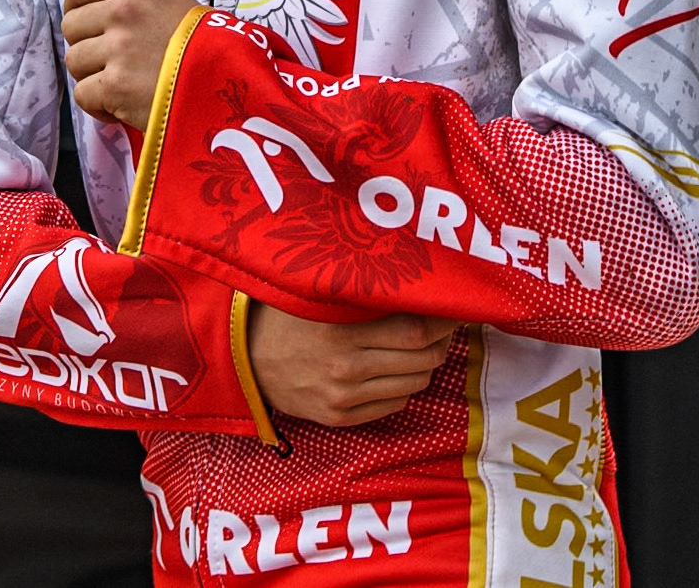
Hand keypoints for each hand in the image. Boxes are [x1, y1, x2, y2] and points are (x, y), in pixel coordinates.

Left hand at [62, 0, 199, 129]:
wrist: (230, 79)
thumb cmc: (207, 43)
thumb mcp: (173, 2)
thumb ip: (135, 3)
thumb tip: (98, 17)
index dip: (77, 9)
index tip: (90, 25)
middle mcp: (123, 10)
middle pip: (71, 27)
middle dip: (86, 46)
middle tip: (111, 60)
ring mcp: (117, 48)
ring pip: (74, 62)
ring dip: (93, 77)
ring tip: (122, 84)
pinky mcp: (115, 86)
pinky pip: (83, 95)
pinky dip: (99, 106)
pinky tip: (122, 106)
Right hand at [247, 302, 455, 426]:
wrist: (244, 358)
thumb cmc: (286, 315)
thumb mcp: (320, 295)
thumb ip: (362, 292)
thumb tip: (411, 280)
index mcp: (342, 331)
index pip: (415, 331)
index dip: (443, 320)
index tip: (453, 305)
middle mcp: (347, 369)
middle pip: (422, 359)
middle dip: (443, 340)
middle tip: (448, 322)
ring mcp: (344, 398)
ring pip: (413, 383)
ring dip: (428, 363)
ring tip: (427, 343)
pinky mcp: (340, 418)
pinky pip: (394, 404)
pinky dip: (406, 385)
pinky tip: (400, 366)